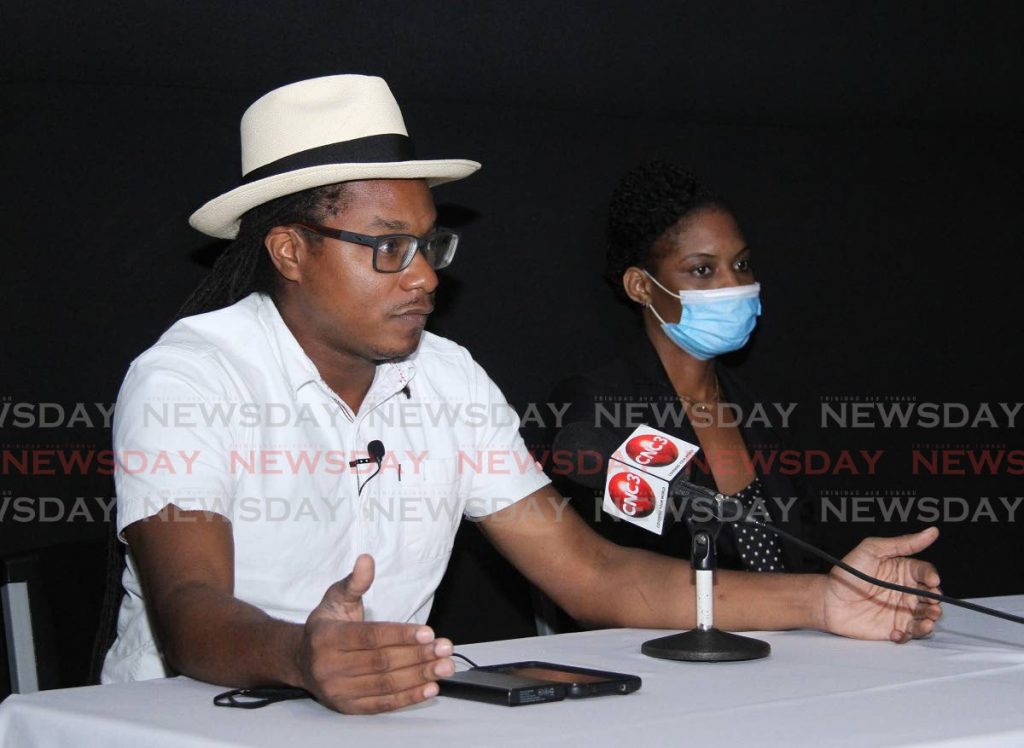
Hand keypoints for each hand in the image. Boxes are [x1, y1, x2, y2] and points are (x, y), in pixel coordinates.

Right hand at [296, 554, 454, 713]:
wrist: (301, 661)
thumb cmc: (325, 627)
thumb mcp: (336, 598)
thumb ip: (355, 582)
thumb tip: (367, 560)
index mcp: (327, 637)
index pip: (370, 637)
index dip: (400, 636)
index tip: (428, 633)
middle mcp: (329, 667)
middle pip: (382, 662)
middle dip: (418, 655)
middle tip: (445, 649)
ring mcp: (338, 690)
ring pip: (385, 684)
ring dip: (419, 676)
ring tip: (444, 667)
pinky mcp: (347, 708)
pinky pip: (382, 704)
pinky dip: (408, 698)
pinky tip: (429, 688)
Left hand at [822, 527, 942, 642]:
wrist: (828, 598)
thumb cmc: (848, 571)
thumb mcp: (873, 550)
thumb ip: (903, 543)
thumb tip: (932, 531)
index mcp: (904, 571)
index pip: (926, 573)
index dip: (932, 577)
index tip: (932, 581)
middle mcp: (907, 591)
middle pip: (931, 597)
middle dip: (935, 602)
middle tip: (932, 605)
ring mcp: (902, 610)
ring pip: (926, 617)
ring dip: (929, 620)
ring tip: (925, 622)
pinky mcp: (894, 628)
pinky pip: (909, 635)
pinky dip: (909, 635)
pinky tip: (897, 632)